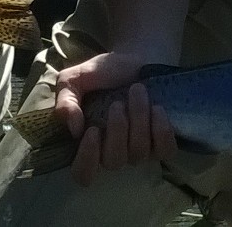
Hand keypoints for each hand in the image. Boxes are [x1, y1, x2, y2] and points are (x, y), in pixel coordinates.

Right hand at [54, 52, 175, 185]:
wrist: (137, 58)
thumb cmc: (104, 73)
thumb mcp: (75, 79)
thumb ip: (66, 100)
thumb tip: (74, 128)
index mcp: (89, 142)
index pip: (83, 173)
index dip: (87, 160)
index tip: (92, 130)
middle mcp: (113, 151)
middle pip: (114, 161)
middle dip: (117, 130)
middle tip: (118, 103)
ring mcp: (139, 150)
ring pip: (138, 152)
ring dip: (138, 119)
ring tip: (137, 91)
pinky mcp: (162, 143)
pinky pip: (165, 151)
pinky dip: (161, 131)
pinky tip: (157, 109)